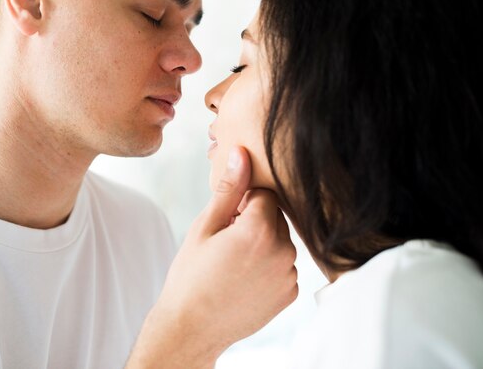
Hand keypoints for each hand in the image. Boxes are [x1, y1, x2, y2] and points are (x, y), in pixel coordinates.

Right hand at [126, 146, 297, 368]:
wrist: (192, 327)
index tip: (226, 219)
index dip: (243, 202)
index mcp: (260, 230)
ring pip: (280, 240)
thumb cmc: (192, 276)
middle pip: (275, 216)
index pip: (264, 193)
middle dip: (254, 221)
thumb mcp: (205, 227)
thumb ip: (230, 189)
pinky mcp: (290, 293)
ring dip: (263, 243)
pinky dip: (269, 265)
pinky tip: (245, 277)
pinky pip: (284, 264)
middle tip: (226, 242)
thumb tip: (242, 154)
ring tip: (234, 262)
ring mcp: (289, 275)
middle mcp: (283, 251)